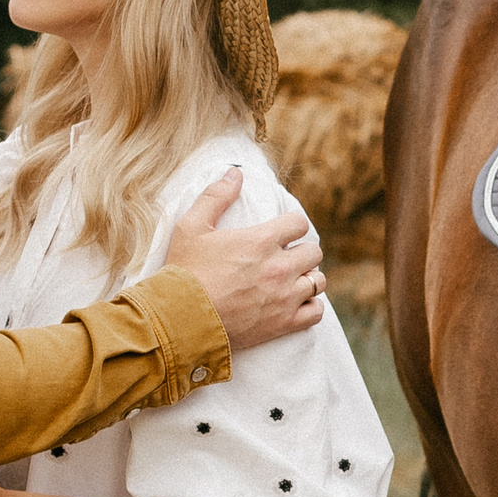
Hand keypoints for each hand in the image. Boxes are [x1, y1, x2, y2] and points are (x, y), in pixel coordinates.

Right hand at [164, 170, 326, 348]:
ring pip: (318, 281)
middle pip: (313, 252)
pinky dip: (310, 306)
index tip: (282, 233)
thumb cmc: (184, 271)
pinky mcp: (283, 323)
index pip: (299, 223)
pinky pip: (315, 312)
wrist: (179, 319)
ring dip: (307, 278)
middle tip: (285, 258)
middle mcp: (279, 267)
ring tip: (292, 280)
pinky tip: (296, 303)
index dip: (291, 226)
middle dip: (301, 251)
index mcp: (261, 240)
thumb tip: (235, 173)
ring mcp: (284, 297)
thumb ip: (215, 197)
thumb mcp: (191, 227)